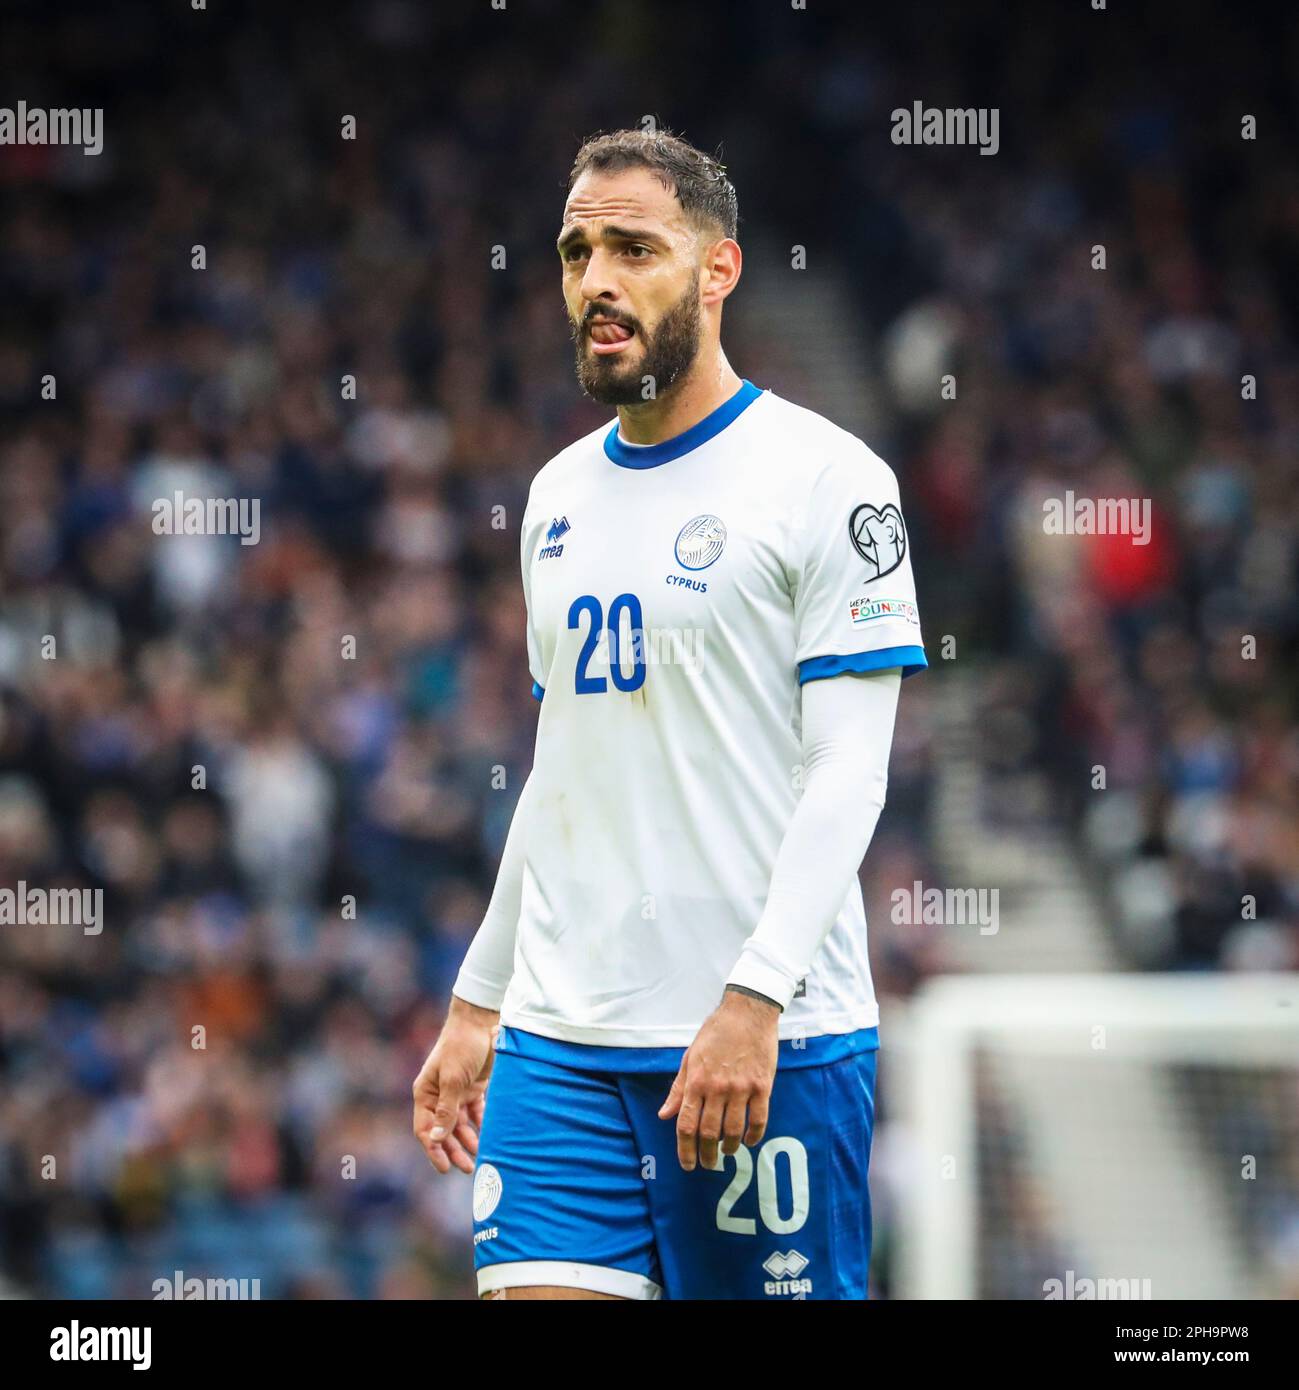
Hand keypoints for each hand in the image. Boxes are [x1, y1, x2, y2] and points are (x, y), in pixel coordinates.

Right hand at [412, 996, 497, 1174]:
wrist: (481, 1021)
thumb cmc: (461, 1046)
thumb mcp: (453, 1079)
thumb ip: (447, 1109)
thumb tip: (436, 1138)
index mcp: (425, 1093)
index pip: (425, 1128)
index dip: (434, 1149)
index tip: (445, 1168)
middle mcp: (439, 1095)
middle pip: (443, 1130)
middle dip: (454, 1150)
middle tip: (467, 1168)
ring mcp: (457, 1093)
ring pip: (460, 1125)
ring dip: (468, 1140)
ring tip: (480, 1156)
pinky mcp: (474, 1088)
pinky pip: (476, 1113)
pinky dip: (481, 1125)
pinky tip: (489, 1137)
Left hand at [658, 988, 779, 1171]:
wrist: (747, 1012)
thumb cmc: (716, 1032)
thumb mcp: (690, 1057)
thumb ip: (678, 1089)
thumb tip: (664, 1114)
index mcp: (696, 1081)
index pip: (686, 1124)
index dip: (685, 1150)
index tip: (687, 1165)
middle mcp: (717, 1088)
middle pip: (709, 1132)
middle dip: (706, 1154)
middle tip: (707, 1164)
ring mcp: (741, 1088)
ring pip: (734, 1130)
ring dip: (730, 1147)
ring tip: (728, 1152)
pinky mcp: (762, 1086)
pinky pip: (759, 1119)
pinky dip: (754, 1135)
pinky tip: (749, 1140)